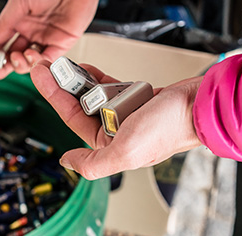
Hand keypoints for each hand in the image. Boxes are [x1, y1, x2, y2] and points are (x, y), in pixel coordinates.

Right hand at [0, 0, 98, 79]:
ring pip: (28, 62)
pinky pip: (48, 59)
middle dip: (1, 65)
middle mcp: (30, 31)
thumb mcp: (19, 4)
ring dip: (19, 64)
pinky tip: (31, 57)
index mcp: (17, 20)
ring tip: (16, 57)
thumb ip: (3, 25)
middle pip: (12, 56)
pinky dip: (38, 63)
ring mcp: (45, 38)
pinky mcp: (61, 43)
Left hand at [30, 60, 202, 179]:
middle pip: (81, 106)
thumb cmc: (168, 129)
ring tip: (67, 65)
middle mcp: (116, 133)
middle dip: (64, 86)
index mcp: (110, 148)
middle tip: (50, 67)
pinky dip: (100, 78)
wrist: (199, 105)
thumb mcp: (125, 152)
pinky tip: (88, 70)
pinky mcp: (137, 99)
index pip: (73, 120)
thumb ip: (92, 164)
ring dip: (81, 80)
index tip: (42, 77)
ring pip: (95, 95)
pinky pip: (112, 87)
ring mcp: (126, 115)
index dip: (54, 97)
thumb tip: (67, 162)